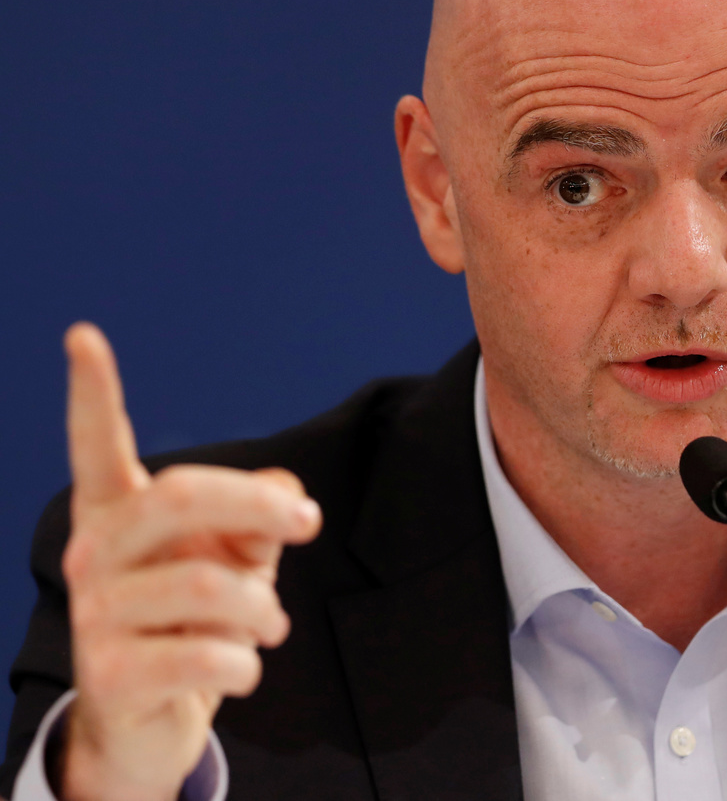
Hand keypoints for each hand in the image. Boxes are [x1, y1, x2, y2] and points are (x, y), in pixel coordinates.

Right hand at [57, 323, 320, 800]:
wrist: (149, 724)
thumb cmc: (196, 623)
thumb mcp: (235, 560)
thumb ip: (260, 516)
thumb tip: (289, 494)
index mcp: (119, 516)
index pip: (98, 447)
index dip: (92, 393)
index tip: (82, 335)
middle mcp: (93, 554)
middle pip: (180, 497)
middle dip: (259, 503)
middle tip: (310, 521)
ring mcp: (94, 615)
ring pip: (210, 587)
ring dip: (264, 610)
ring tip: (271, 625)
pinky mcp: (111, 675)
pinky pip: (209, 657)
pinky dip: (247, 665)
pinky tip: (240, 671)